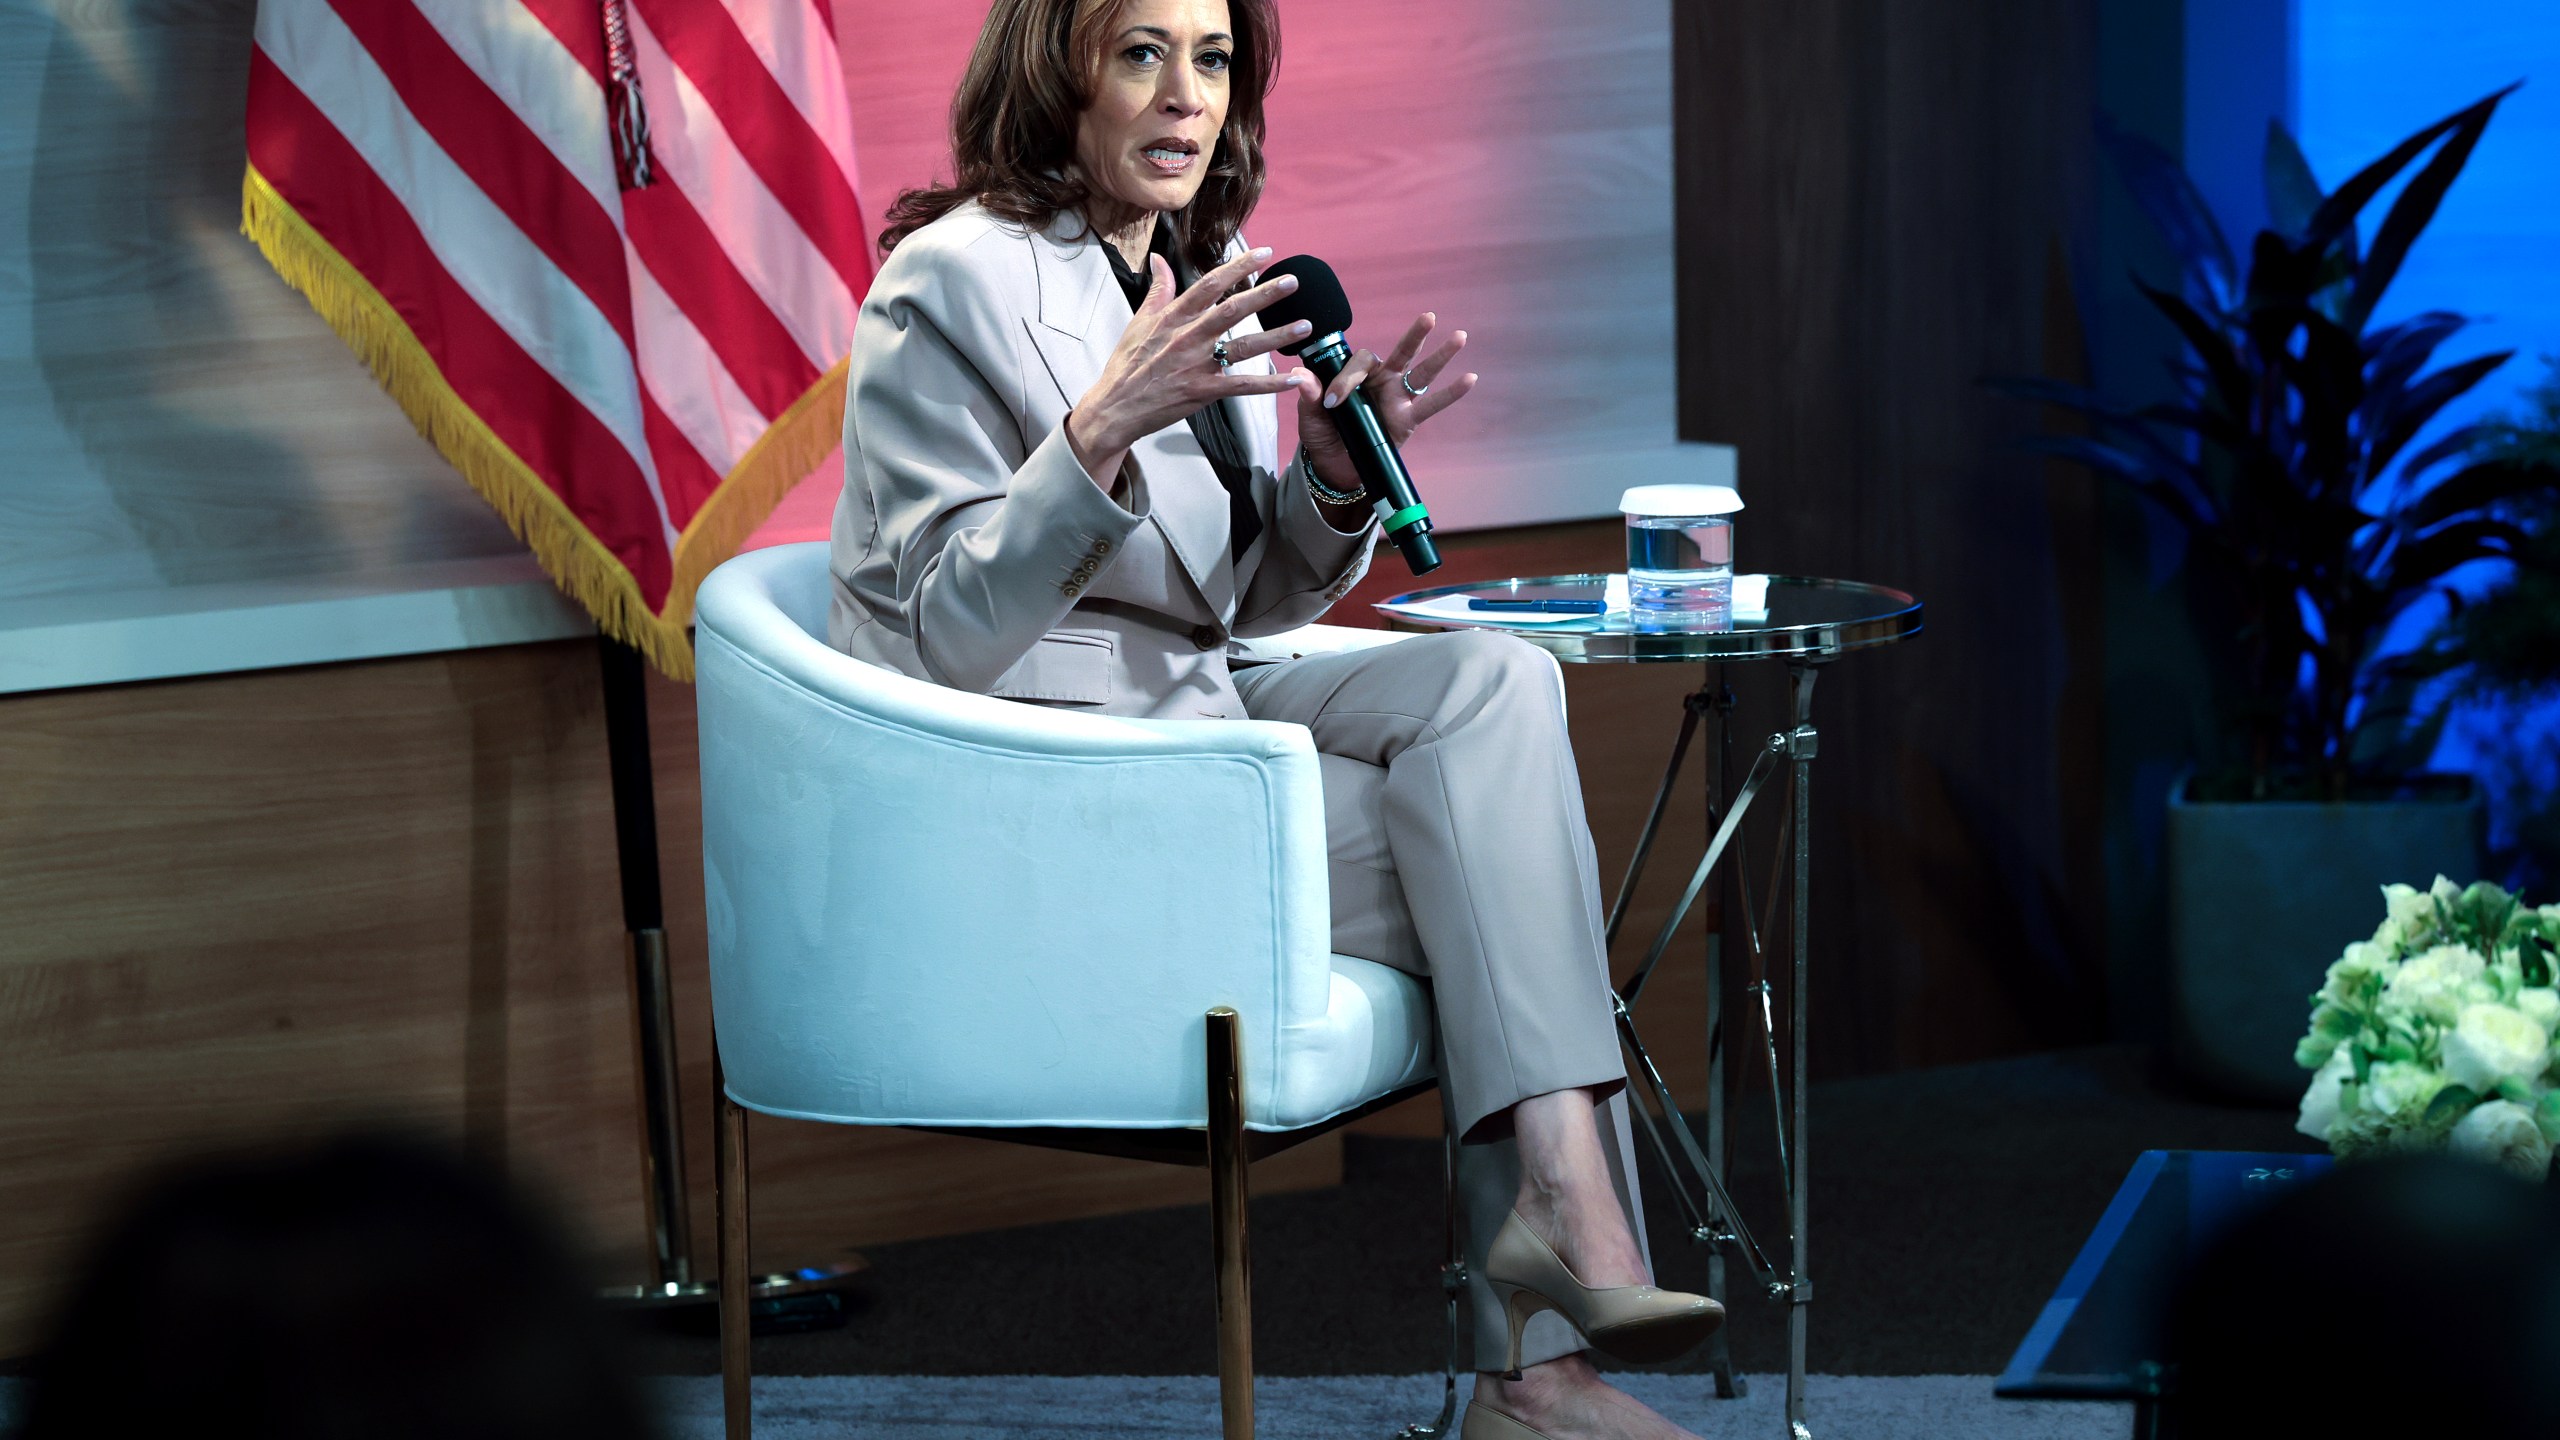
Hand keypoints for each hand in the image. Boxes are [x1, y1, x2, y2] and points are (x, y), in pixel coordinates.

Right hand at [1066, 247, 1314, 489]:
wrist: (1116, 407)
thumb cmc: (1127, 365)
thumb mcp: (1139, 321)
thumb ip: (1157, 289)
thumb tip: (1159, 259)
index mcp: (1174, 317)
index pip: (1210, 284)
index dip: (1238, 266)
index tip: (1264, 253)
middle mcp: (1189, 337)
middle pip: (1233, 310)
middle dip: (1265, 295)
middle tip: (1293, 282)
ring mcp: (1198, 365)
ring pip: (1244, 347)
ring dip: (1277, 336)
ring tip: (1305, 326)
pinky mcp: (1204, 392)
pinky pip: (1243, 386)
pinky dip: (1269, 384)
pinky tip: (1292, 379)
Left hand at [1297, 311, 1476, 493]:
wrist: (1335, 466)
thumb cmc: (1323, 434)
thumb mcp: (1310, 415)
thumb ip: (1311, 394)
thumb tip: (1300, 374)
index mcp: (1357, 374)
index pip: (1360, 363)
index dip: (1347, 379)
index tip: (1332, 401)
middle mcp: (1382, 380)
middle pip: (1401, 352)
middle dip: (1415, 335)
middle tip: (1429, 317)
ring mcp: (1398, 398)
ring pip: (1423, 372)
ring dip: (1441, 355)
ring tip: (1460, 336)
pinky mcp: (1409, 419)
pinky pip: (1433, 404)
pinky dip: (1452, 393)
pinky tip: (1470, 378)